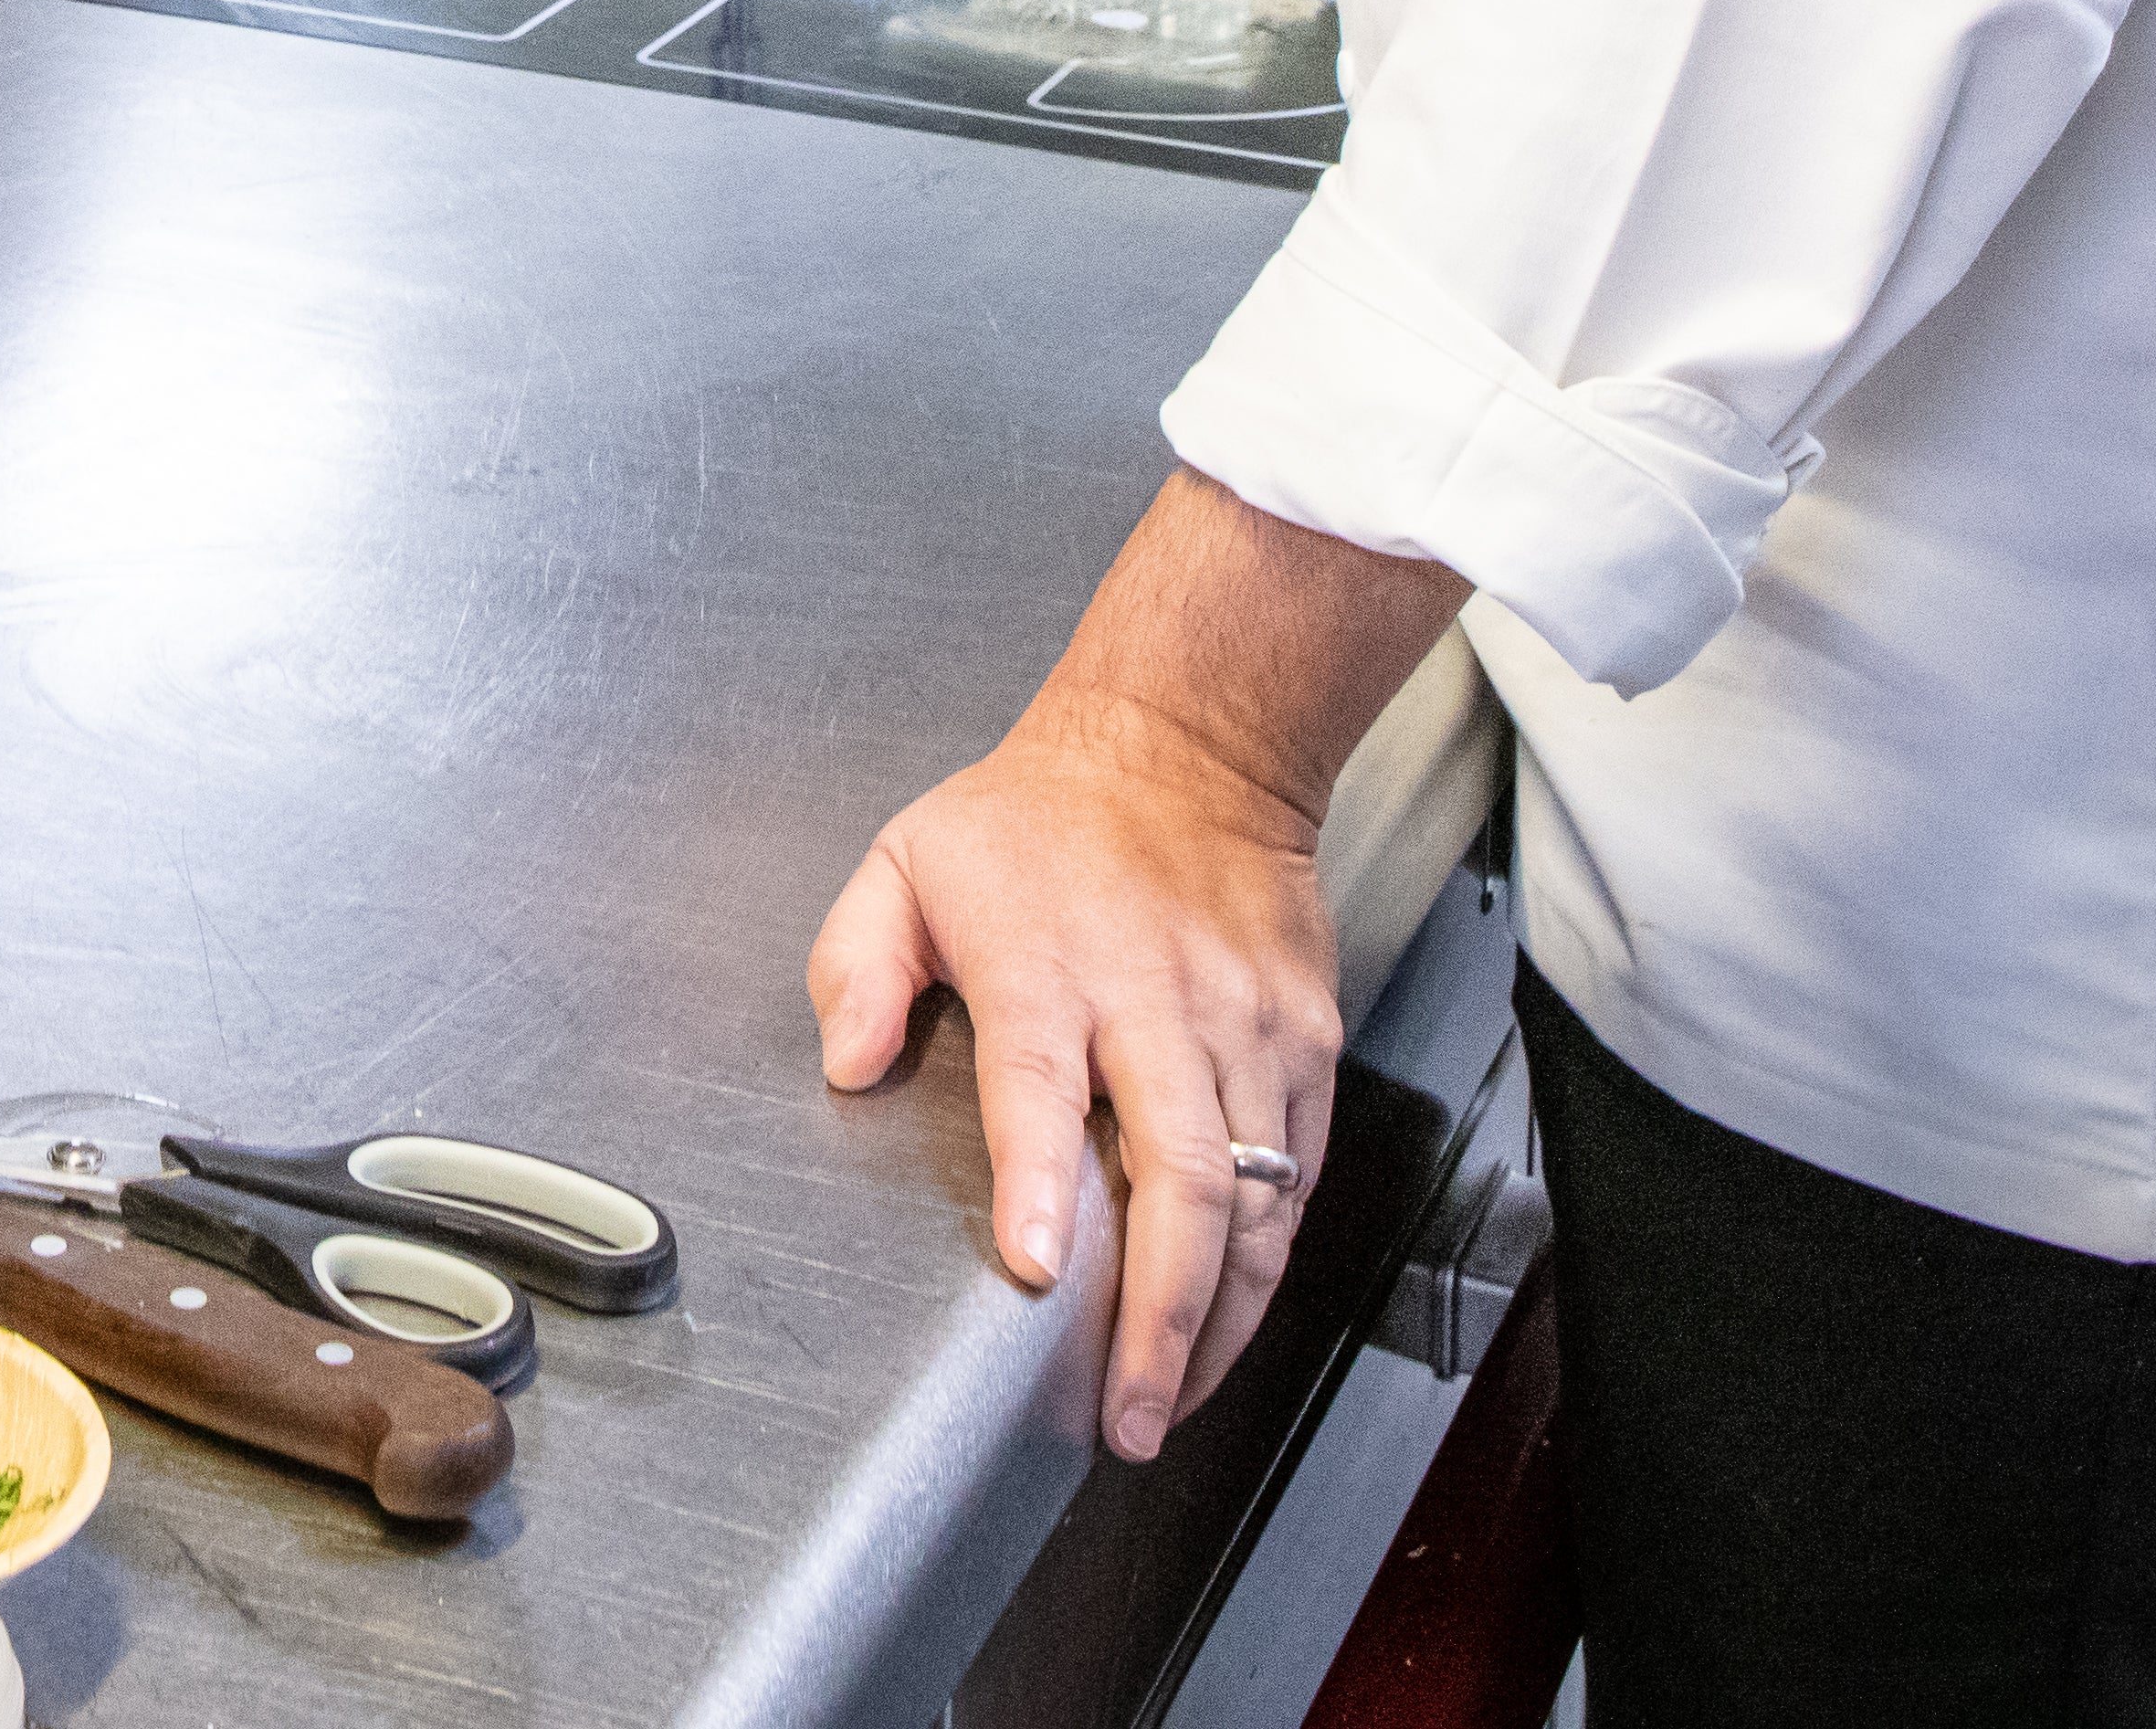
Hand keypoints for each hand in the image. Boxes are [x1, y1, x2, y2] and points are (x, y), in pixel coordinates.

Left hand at [807, 686, 1352, 1466]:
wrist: (1191, 745)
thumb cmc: (1040, 818)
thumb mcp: (908, 858)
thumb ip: (857, 965)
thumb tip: (847, 1063)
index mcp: (1049, 962)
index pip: (1042, 1085)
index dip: (1042, 1183)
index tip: (1039, 1270)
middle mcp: (1159, 1001)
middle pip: (1183, 1175)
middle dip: (1160, 1313)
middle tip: (1126, 1411)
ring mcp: (1247, 1026)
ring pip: (1259, 1199)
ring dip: (1221, 1316)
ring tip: (1173, 1398)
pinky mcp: (1307, 1042)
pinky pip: (1300, 1175)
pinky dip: (1268, 1259)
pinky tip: (1227, 1318)